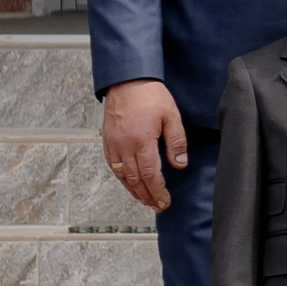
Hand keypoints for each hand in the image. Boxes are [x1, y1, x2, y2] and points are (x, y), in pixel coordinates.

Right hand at [102, 79, 186, 211]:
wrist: (127, 80)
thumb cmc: (150, 95)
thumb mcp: (172, 116)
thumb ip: (176, 142)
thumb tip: (179, 165)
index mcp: (141, 141)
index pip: (150, 175)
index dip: (158, 191)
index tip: (165, 201)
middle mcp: (124, 146)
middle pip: (135, 179)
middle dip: (147, 196)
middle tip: (157, 206)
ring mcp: (113, 144)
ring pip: (122, 175)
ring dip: (134, 190)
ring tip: (145, 200)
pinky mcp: (107, 140)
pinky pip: (112, 165)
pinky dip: (121, 178)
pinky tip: (129, 183)